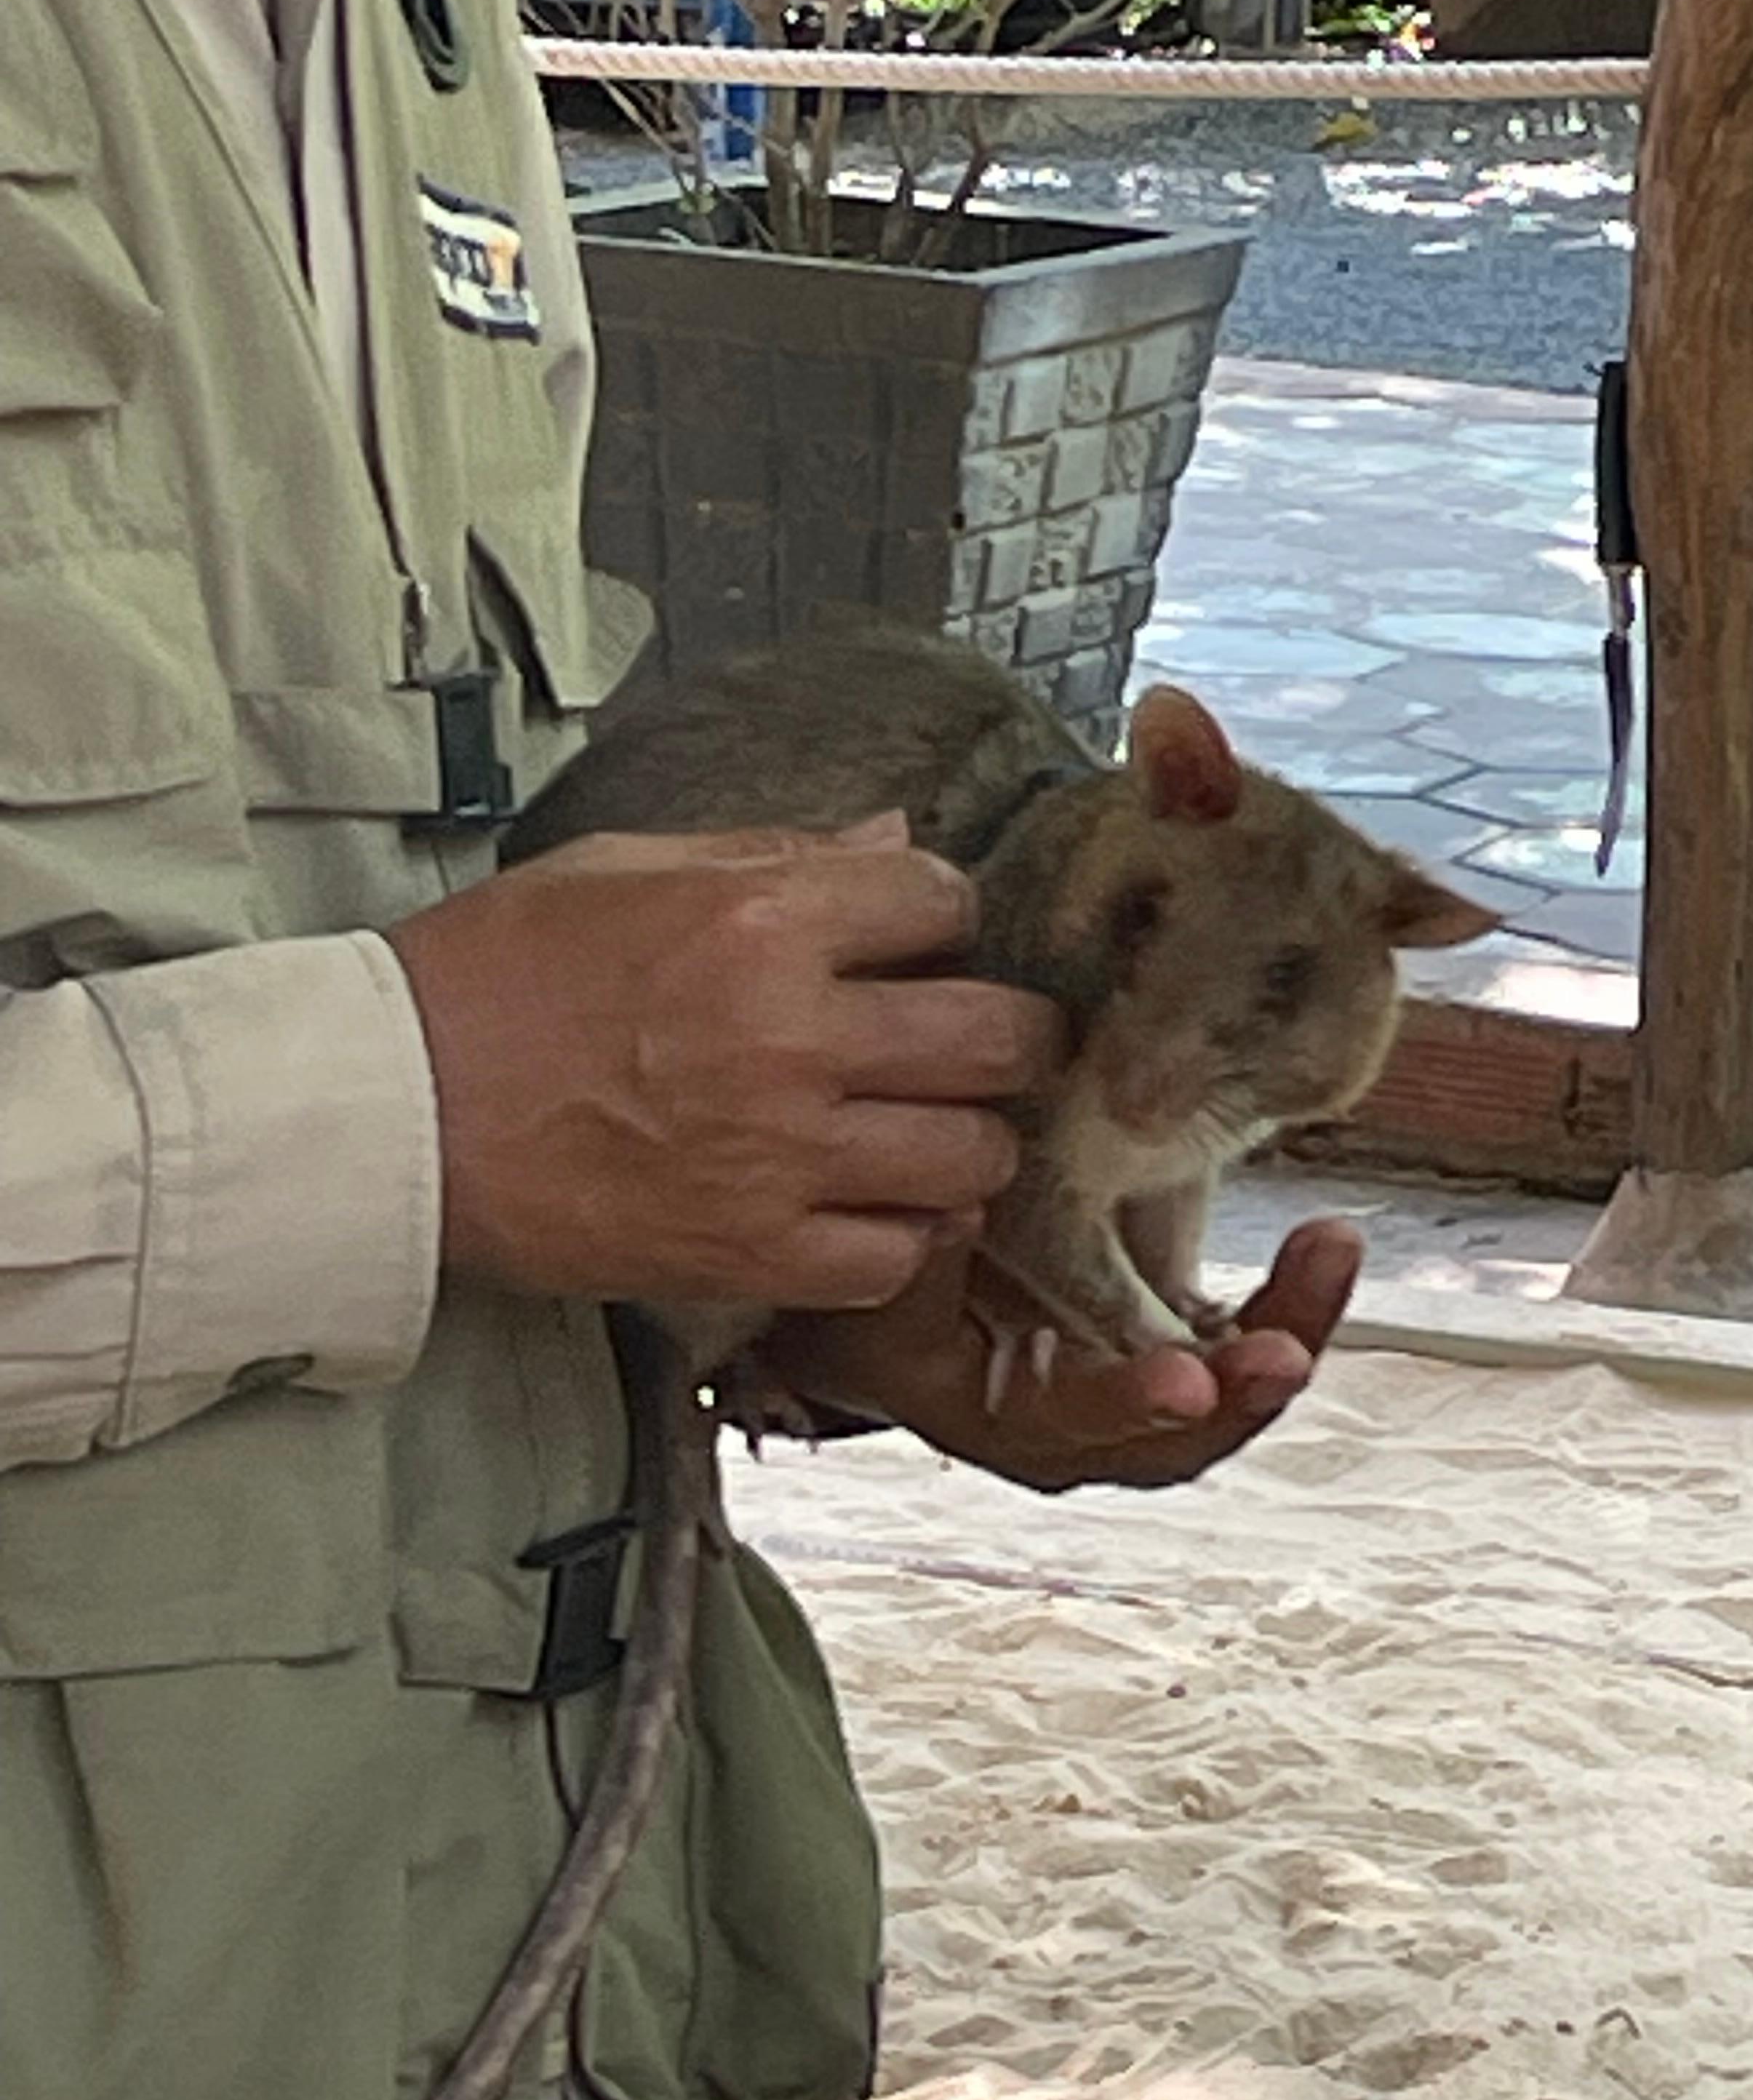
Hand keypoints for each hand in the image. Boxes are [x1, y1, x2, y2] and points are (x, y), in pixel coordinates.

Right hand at [385, 820, 1058, 1312]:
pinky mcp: (750, 1254)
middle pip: (995, 1038)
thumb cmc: (495, 979)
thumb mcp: (623, 869)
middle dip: (1011, 1036)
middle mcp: (790, 1038)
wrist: (395, 1113)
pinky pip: (895, 1258)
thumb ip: (772, 855)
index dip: (945, 916)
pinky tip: (879, 1209)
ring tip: (935, 1132)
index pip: (941, 899)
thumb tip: (893, 841)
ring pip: (969, 1159)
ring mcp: (779, 1157)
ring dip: (969, 1144)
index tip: (926, 939)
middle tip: (988, 1045)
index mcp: (759, 920)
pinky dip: (904, 1237)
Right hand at [759, 1218, 1361, 1491]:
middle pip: (1184, 1435)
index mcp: (1012, 1428)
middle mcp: (1089, 1429)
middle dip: (1244, 1389)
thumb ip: (915, 1266)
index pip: (1079, 1429)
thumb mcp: (874, 1296)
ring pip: (1230, 1386)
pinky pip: (1243, 1333)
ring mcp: (1140, 1387)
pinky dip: (1287, 1297)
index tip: (1184, 1380)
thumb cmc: (867, 1307)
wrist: (882, 1309)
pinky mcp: (1173, 1340)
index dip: (1131, 1405)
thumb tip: (956, 1209)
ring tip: (1330, 1252)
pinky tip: (1324, 1242)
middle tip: (1291, 1346)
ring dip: (1289, 1328)